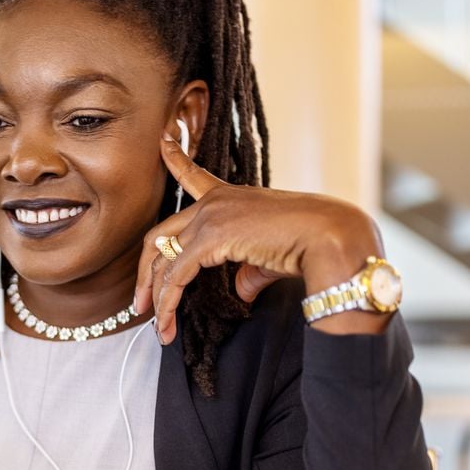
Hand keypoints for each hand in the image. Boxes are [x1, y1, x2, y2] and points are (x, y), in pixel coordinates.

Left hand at [134, 133, 386, 343]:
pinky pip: (177, 275)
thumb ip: (247, 272)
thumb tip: (240, 293)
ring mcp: (210, 216)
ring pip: (163, 260)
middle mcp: (214, 202)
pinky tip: (168, 325)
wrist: (329, 237)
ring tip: (159, 328)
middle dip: (146, 272)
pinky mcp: (210, 237)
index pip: (194, 175)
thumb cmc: (310, 245)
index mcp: (230, 197)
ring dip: (157, 298)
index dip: (175, 159)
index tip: (164, 140)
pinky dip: (168, 304)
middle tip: (140, 304)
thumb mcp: (268, 258)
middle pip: (160, 235)